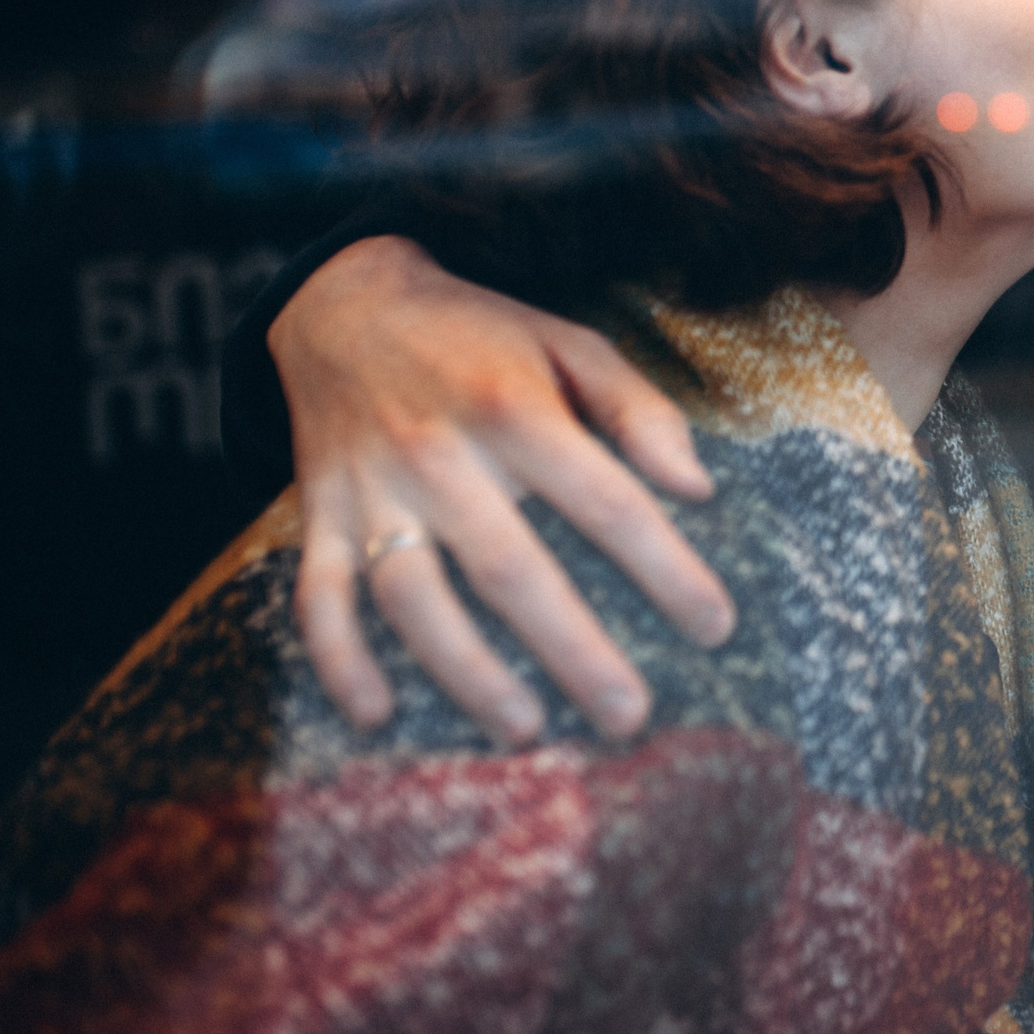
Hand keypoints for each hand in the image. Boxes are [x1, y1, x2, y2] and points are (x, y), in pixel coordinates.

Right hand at [272, 236, 733, 744]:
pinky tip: (377, 716)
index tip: (715, 627)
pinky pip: (318, 599)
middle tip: (629, 715)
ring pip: (412, 598)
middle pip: (511, 569)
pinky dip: (339, 661)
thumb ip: (640, 412)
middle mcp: (439, 455)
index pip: (606, 501)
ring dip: (466, 673)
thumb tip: (697, 488)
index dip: (666, 568)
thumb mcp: (573, 344)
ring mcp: (372, 492)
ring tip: (526, 730)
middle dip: (574, 650)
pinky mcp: (321, 516)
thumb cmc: (482, 336)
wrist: (345, 303)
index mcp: (515, 409)